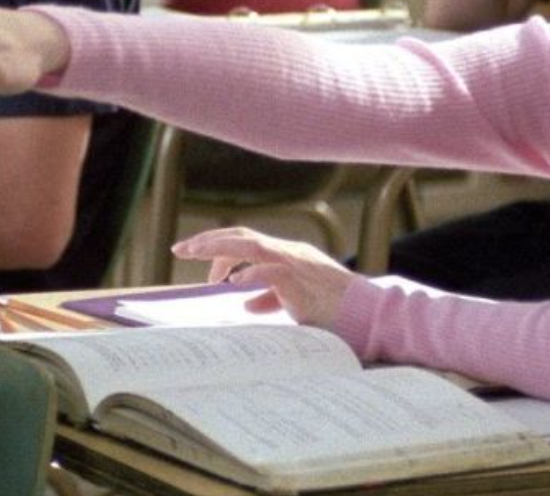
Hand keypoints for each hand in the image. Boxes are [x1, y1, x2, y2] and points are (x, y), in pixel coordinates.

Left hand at [173, 227, 358, 326]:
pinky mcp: (303, 281)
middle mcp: (290, 252)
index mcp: (288, 254)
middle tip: (181, 249)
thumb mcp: (297, 301)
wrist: (368, 314)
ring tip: (195, 254)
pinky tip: (234, 283)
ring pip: (253, 245)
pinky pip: (272, 271)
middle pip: (243, 236)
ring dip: (220, 250)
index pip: (247, 241)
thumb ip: (271, 299)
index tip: (194, 254)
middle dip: (209, 241)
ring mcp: (296, 264)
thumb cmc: (335, 310)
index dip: (218, 246)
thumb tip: (245, 304)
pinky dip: (251, 274)